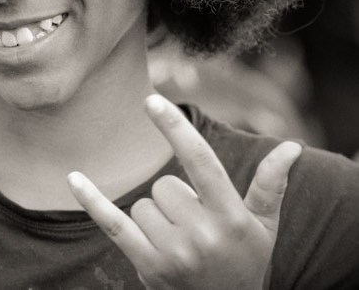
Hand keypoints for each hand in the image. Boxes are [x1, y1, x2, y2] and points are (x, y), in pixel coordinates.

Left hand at [67, 93, 301, 288]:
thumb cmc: (246, 261)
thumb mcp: (264, 226)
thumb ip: (270, 185)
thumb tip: (292, 147)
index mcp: (231, 217)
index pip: (201, 163)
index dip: (176, 130)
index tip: (153, 101)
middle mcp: (202, 235)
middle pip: (165, 186)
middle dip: (174, 199)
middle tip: (194, 226)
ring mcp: (173, 252)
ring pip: (143, 205)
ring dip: (155, 217)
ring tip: (179, 242)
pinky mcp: (148, 265)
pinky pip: (112, 223)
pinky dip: (91, 201)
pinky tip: (73, 178)